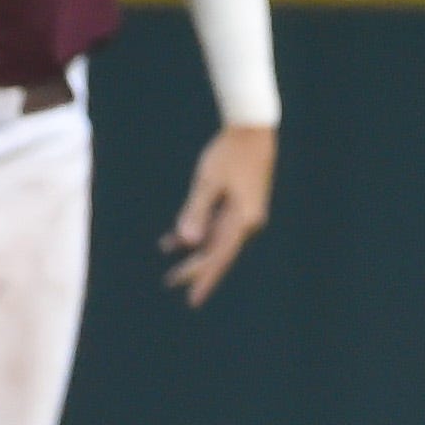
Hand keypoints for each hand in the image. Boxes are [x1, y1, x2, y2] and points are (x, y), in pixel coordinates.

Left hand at [162, 124, 276, 306]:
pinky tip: (175, 240)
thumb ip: (196, 212)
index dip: (201, 275)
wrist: (252, 130)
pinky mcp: (241, 203)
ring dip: (194, 251)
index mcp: (243, 219)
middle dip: (197, 269)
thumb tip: (187, 242)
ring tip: (171, 267)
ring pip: (216, 239)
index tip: (189, 294)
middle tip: (176, 287)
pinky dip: (198, 231)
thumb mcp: (207, 181)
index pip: (217, 254)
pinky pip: (217, 224)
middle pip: (218, 251)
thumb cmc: (229, 153)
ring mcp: (245, 213)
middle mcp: (247, 221)